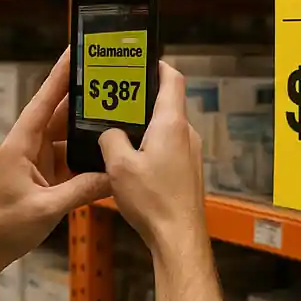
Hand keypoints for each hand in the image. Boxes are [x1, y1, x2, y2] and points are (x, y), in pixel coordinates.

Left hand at [0, 49, 110, 271]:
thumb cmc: (5, 225)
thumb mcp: (45, 208)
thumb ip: (81, 190)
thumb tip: (113, 175)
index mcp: (22, 143)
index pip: (44, 101)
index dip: (61, 75)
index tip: (76, 51)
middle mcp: (30, 145)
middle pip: (60, 113)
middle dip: (84, 96)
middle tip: (110, 77)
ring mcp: (39, 159)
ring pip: (69, 135)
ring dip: (89, 126)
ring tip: (118, 110)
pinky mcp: (47, 175)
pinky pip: (72, 157)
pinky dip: (89, 153)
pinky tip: (110, 149)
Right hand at [99, 61, 206, 255]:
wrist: (179, 238)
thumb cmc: (154, 202)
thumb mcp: (119, 166)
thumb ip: (110, 139)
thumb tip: (110, 134)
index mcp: (171, 124)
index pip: (172, 79)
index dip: (157, 66)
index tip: (141, 62)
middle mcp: (186, 134)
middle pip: (168, 104)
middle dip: (142, 100)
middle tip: (118, 99)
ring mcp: (191, 154)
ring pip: (167, 129)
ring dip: (145, 127)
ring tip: (119, 132)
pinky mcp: (188, 172)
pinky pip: (169, 149)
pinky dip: (151, 147)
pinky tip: (132, 163)